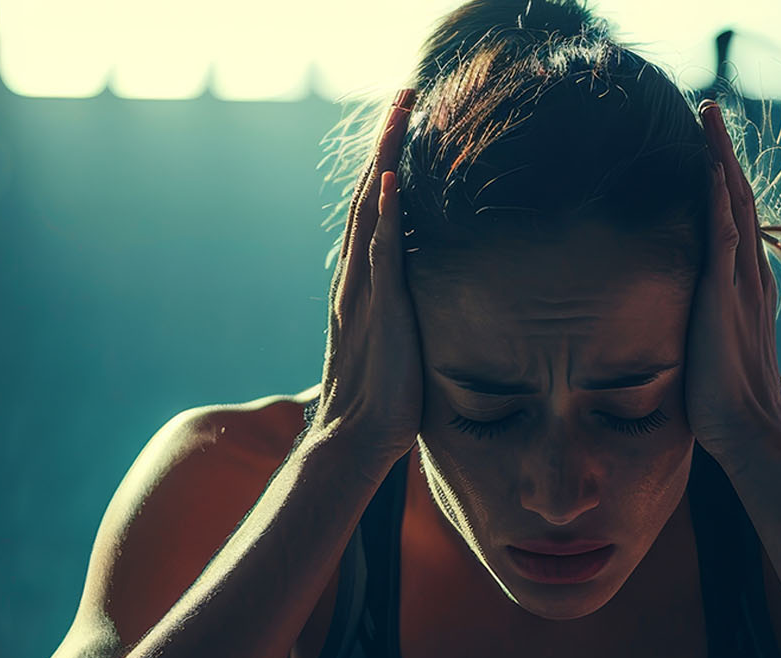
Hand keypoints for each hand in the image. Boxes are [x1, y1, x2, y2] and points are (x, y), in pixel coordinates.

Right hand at [314, 88, 422, 469]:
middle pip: (369, 195)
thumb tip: (424, 309)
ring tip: (400, 113)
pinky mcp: (379, 311)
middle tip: (403, 95)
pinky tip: (391, 182)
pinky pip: (380, 254)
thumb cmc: (381, 403)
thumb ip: (403, 317)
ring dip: (386, 159)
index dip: (386, 165)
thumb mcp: (397, 345)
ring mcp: (364, 292)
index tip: (403, 127)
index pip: (373, 212)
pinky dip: (384, 215)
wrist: (356, 439)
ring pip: (372, 211)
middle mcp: (357, 279)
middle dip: (386, 143)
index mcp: (362, 285)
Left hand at [683, 100, 780, 463]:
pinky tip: (712, 170)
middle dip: (722, 153)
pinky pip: (726, 240)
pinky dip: (720, 202)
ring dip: (720, 161)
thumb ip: (702, 327)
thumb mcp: (709, 351)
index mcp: (745, 289)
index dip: (722, 182)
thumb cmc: (726, 405)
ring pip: (735, 208)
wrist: (751, 434)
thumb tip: (681, 325)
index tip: (707, 147)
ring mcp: (742, 287)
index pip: (735, 221)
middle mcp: (750, 279)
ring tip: (708, 120)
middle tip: (709, 110)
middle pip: (739, 200)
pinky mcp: (726, 300)